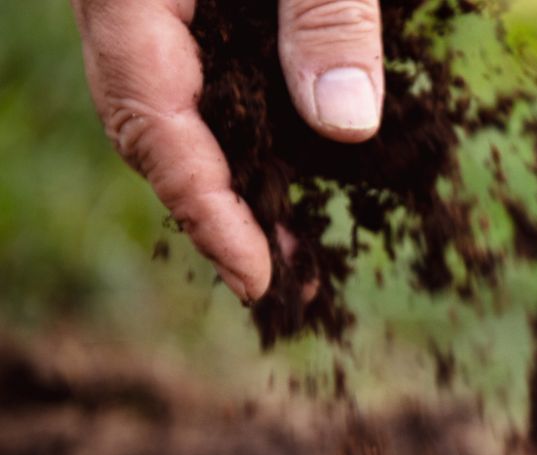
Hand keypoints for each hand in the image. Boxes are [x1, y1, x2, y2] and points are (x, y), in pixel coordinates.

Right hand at [70, 0, 385, 301]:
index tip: (255, 280)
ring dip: (236, 179)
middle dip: (219, 215)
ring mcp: (151, 7)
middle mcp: (126, 10)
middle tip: (282, 283)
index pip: (152, 125)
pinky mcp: (185, 1)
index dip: (207, 213)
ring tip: (294, 248)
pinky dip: (245, 129)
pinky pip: (205, 77)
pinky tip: (289, 166)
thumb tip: (348, 126)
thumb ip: (325, 20)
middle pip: (155, 133)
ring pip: (179, 111)